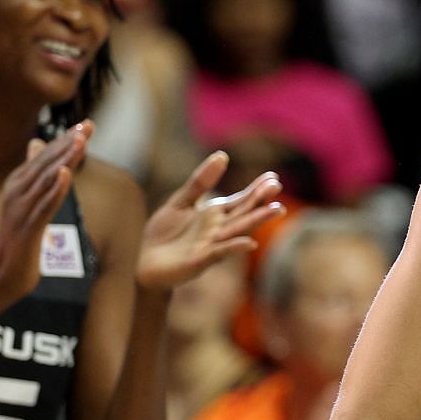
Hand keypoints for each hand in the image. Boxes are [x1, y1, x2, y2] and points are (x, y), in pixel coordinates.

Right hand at [0, 123, 91, 299]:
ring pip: (46, 179)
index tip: (86, 124)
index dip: (65, 139)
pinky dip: (55, 189)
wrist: (6, 272)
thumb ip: (33, 173)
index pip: (45, 156)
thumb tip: (36, 144)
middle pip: (46, 162)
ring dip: (64, 159)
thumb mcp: (26, 200)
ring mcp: (21, 209)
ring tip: (80, 141)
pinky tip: (66, 175)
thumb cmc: (20, 236)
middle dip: (68, 143)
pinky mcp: (28, 227)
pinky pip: (44, 205)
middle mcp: (17, 191)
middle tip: (89, 125)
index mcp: (18, 183)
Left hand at [137, 152, 284, 290]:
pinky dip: (234, 248)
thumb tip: (222, 155)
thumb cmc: (163, 235)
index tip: (273, 177)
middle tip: (277, 187)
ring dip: (256, 221)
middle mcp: (217, 230)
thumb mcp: (180, 202)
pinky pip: (219, 253)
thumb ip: (200, 182)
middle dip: (260, 201)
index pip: (240, 201)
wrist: (143, 264)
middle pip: (243, 213)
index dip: (256, 189)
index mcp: (214, 215)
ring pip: (237, 231)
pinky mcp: (199, 261)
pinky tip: (249, 243)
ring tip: (276, 209)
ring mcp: (210, 245)